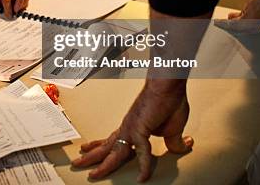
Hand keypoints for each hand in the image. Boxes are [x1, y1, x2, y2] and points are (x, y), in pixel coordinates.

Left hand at [72, 80, 192, 181]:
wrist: (168, 85)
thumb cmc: (170, 100)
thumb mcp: (173, 128)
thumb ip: (173, 141)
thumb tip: (181, 147)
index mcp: (132, 127)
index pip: (113, 141)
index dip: (103, 149)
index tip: (98, 159)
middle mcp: (127, 127)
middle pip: (106, 147)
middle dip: (92, 158)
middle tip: (78, 164)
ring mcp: (131, 128)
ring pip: (114, 151)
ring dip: (103, 164)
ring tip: (92, 174)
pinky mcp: (140, 128)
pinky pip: (142, 152)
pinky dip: (144, 166)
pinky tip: (143, 177)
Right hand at [214, 0, 259, 48]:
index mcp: (246, 20)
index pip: (231, 24)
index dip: (223, 25)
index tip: (216, 23)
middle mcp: (246, 12)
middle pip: (233, 17)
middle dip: (231, 21)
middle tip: (230, 24)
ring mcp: (250, 4)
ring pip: (242, 12)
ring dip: (243, 16)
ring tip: (249, 21)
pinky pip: (250, 6)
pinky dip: (252, 11)